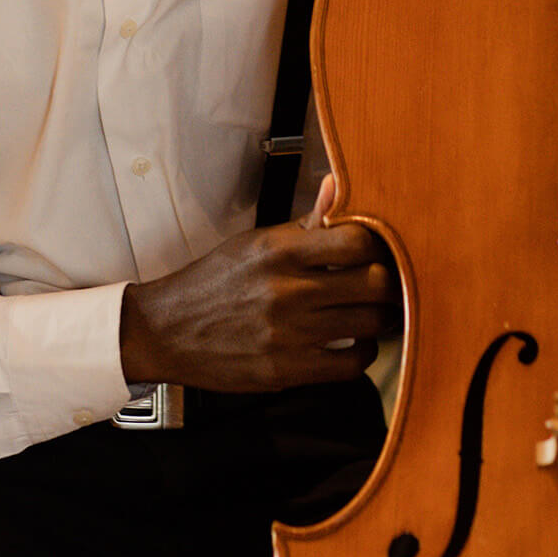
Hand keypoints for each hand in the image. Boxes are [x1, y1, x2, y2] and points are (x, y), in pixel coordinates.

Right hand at [119, 175, 399, 392]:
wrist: (167, 329)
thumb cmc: (216, 281)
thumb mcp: (255, 243)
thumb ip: (305, 222)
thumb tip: (336, 185)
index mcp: (280, 250)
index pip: (358, 240)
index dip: (379, 246)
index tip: (378, 252)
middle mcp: (286, 290)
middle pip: (374, 284)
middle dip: (390, 284)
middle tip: (389, 285)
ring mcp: (287, 333)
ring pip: (369, 325)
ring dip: (382, 320)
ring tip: (376, 314)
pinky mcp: (285, 370)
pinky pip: (350, 365)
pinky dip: (363, 354)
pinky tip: (355, 343)